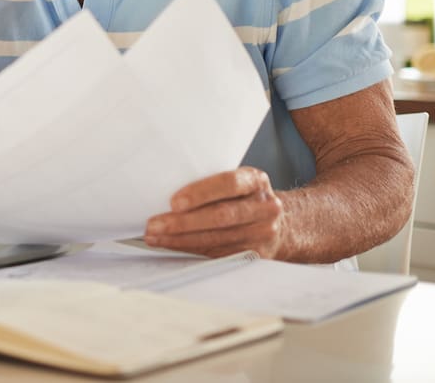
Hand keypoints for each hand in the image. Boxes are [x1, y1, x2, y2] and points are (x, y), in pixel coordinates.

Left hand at [143, 167, 285, 258]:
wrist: (281, 222)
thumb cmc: (245, 196)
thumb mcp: (238, 180)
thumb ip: (212, 182)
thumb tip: (163, 187)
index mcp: (256, 181)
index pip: (229, 184)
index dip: (200, 193)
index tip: (174, 202)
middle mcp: (264, 207)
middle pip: (221, 216)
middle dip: (183, 223)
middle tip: (154, 225)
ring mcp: (263, 234)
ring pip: (217, 239)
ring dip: (181, 240)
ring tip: (154, 237)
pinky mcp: (256, 255)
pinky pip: (218, 254)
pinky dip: (191, 250)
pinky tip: (172, 246)